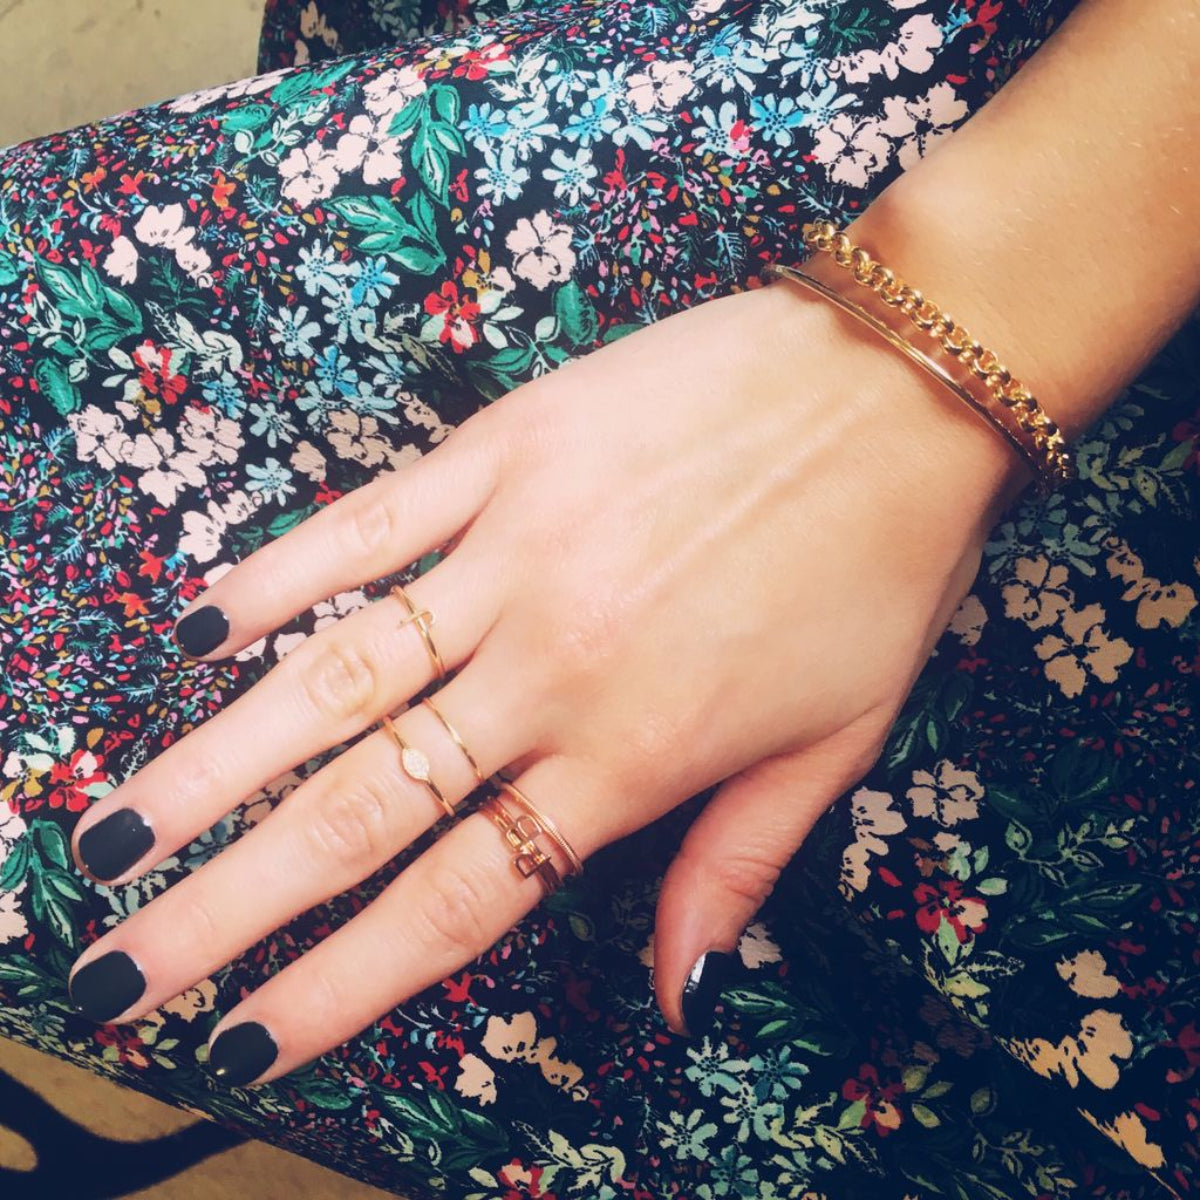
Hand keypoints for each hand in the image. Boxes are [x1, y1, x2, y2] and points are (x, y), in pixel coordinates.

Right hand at [65, 278, 1023, 1085]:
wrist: (897, 385)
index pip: (459, 894)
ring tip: (121, 829)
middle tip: (122, 966)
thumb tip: (674, 996)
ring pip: (336, 674)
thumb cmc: (881, 567)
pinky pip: (369, 526)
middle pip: (364, 804)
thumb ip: (733, 871)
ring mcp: (519, 551)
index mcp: (634, 752)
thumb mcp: (836, 745)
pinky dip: (278, 578)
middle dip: (231, 901)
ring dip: (218, 761)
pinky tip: (202, 632)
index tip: (250, 1036)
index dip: (346, 979)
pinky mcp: (505, 452)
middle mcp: (554, 665)